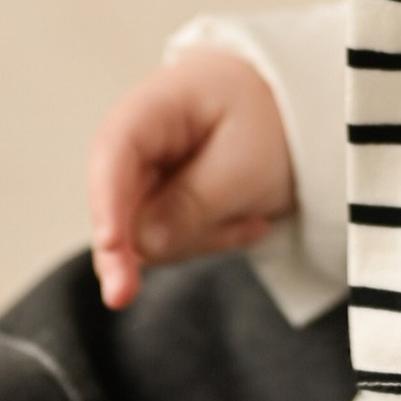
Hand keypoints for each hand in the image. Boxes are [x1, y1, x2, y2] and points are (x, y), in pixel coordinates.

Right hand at [87, 46, 295, 309]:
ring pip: (141, 232)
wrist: (294, 117)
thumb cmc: (272, 124)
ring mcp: (145, 174)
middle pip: (117, 202)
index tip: (110, 245)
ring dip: (198, 237)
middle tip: (124, 295)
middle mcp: (138, 139)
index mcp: (157, 106)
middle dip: (141, 244)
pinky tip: (246, 220)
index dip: (106, 199)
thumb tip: (140, 246)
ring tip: (252, 214)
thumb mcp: (245, 165)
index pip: (116, 150)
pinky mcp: (159, 202)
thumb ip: (192, 205)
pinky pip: (166, 241)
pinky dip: (207, 238)